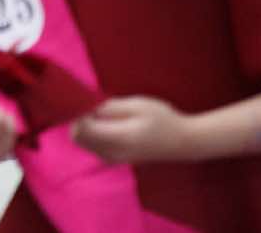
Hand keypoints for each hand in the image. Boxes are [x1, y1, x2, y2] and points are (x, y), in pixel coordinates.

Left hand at [72, 95, 194, 163]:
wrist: (183, 141)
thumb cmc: (163, 118)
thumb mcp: (137, 105)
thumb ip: (110, 107)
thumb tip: (85, 107)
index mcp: (120, 139)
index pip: (81, 130)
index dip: (78, 113)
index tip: (88, 101)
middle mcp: (113, 154)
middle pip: (77, 138)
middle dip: (79, 120)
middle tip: (96, 107)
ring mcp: (114, 159)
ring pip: (82, 143)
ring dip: (85, 127)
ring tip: (104, 115)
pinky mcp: (115, 159)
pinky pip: (91, 146)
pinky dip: (91, 134)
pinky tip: (106, 124)